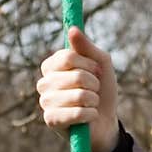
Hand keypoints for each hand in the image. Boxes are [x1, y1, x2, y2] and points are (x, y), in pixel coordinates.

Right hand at [37, 26, 119, 151]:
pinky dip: (91, 114)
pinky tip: (89, 117)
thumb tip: (72, 29)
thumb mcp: (101, 64)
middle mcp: (44, 83)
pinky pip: (77, 113)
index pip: (68, 56)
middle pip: (76, 75)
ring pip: (79, 95)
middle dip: (94, 84)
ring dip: (94, 100)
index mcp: (52, 66)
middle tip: (94, 91)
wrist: (106, 122)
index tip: (97, 71)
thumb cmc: (101, 91)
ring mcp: (45, 102)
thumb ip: (87, 47)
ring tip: (91, 104)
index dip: (89, 64)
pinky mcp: (51, 121)